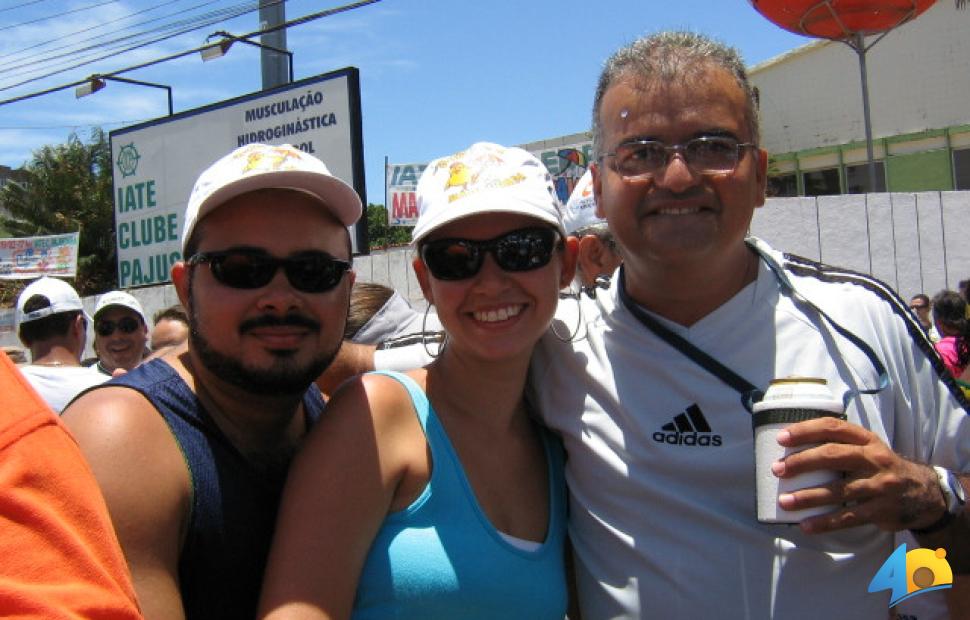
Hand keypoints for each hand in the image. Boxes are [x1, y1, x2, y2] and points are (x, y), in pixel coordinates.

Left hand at [771, 416, 944, 533]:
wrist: (925, 494)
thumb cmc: (882, 468)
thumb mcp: (869, 448)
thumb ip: (841, 445)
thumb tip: (793, 449)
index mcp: (867, 440)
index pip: (833, 427)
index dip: (806, 430)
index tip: (782, 438)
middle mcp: (874, 459)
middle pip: (833, 456)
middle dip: (802, 462)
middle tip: (778, 470)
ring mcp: (879, 485)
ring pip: (838, 491)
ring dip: (807, 497)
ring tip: (784, 501)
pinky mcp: (881, 510)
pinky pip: (848, 517)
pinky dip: (825, 523)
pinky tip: (805, 525)